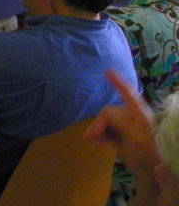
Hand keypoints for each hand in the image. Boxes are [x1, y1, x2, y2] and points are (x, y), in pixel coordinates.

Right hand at [86, 69, 162, 192]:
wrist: (151, 171)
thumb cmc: (148, 151)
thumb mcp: (134, 135)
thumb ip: (119, 121)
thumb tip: (104, 115)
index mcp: (138, 113)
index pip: (127, 93)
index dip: (117, 82)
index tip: (107, 71)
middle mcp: (131, 117)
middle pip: (109, 111)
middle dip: (99, 122)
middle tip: (91, 136)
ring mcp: (125, 127)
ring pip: (105, 122)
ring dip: (97, 130)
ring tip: (93, 141)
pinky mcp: (120, 137)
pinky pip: (105, 131)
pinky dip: (99, 136)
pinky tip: (97, 143)